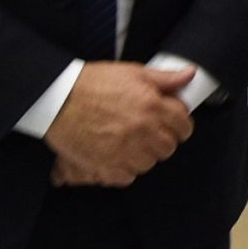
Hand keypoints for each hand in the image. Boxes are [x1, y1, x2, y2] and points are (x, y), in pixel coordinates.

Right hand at [45, 62, 193, 185]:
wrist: (57, 98)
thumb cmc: (91, 83)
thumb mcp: (132, 72)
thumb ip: (165, 79)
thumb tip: (190, 74)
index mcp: (152, 106)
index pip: (184, 125)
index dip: (179, 124)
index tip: (171, 123)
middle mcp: (143, 130)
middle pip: (168, 147)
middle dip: (162, 140)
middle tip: (148, 131)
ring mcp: (125, 150)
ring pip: (149, 163)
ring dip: (142, 155)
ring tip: (129, 142)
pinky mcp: (107, 164)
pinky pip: (127, 176)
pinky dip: (124, 169)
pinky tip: (116, 154)